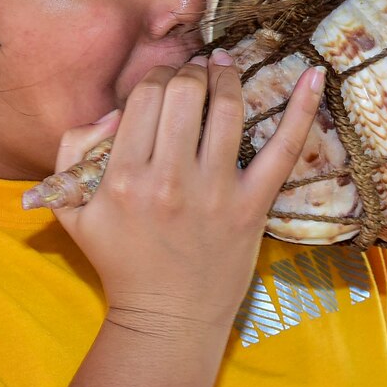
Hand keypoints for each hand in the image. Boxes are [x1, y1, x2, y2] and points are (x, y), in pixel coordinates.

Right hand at [49, 51, 323, 332]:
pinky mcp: (252, 206)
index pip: (144, 96)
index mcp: (123, 176)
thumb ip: (72, 150)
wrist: (165, 318)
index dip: (156, 78)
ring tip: (223, 68)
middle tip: (193, 76)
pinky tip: (313, 76)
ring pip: (227, 108)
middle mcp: (169, 180)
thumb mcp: (73, 210)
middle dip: (189, 73)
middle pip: (185, 92)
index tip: (162, 82)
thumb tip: (111, 112)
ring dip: (227, 78)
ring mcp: (214, 192)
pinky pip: (282, 150)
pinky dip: (300, 110)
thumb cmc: (119, 260)